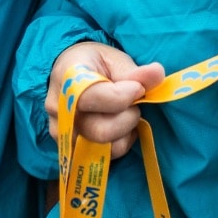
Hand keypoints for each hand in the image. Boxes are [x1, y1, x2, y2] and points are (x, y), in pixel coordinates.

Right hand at [46, 42, 164, 158]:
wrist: (67, 74)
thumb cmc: (93, 64)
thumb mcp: (114, 60)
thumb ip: (134, 71)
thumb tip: (157, 74)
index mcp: (67, 79)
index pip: (96, 97)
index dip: (124, 96)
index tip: (139, 88)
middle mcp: (59, 110)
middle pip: (101, 130)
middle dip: (128, 118)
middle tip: (135, 103)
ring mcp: (62, 134)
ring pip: (105, 147)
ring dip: (125, 132)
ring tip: (126, 113)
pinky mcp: (70, 150)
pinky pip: (104, 157)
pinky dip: (120, 142)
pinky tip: (120, 126)